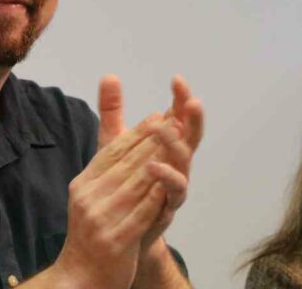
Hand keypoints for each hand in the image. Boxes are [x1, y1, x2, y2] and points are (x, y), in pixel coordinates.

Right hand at [53, 111, 174, 288]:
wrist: (80, 275)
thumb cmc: (92, 233)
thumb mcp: (90, 195)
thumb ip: (107, 166)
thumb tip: (124, 136)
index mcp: (83, 184)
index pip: (111, 152)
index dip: (136, 133)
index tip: (157, 116)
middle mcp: (88, 198)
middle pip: (125, 163)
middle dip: (152, 140)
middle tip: (173, 121)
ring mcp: (100, 219)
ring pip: (134, 185)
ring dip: (158, 162)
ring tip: (177, 145)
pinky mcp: (115, 240)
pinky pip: (140, 213)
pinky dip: (155, 196)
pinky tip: (169, 184)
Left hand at [99, 75, 203, 256]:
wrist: (119, 226)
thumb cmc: (121, 180)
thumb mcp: (113, 142)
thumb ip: (113, 111)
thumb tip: (109, 76)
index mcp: (164, 146)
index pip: (177, 117)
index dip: (179, 99)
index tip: (177, 80)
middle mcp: (174, 164)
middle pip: (190, 138)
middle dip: (192, 119)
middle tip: (191, 101)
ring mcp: (173, 186)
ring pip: (184, 164)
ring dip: (177, 145)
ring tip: (167, 128)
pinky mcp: (165, 206)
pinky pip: (172, 192)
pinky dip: (166, 178)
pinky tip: (153, 166)